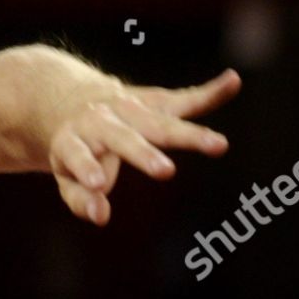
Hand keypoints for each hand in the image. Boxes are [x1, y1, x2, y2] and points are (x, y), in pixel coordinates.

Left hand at [48, 68, 240, 224]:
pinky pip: (186, 99)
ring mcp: (129, 107)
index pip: (78, 153)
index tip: (98, 183)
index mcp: (72, 138)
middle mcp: (100, 118)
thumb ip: (80, 198)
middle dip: (143, 154)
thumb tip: (101, 216)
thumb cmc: (73, 152)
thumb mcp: (65, 176)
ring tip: (219, 145)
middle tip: (164, 172)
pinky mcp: (155, 102)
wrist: (75, 102)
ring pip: (160, 122)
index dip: (86, 167)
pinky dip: (210, 93)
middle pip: (123, 136)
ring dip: (189, 134)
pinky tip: (233, 81)